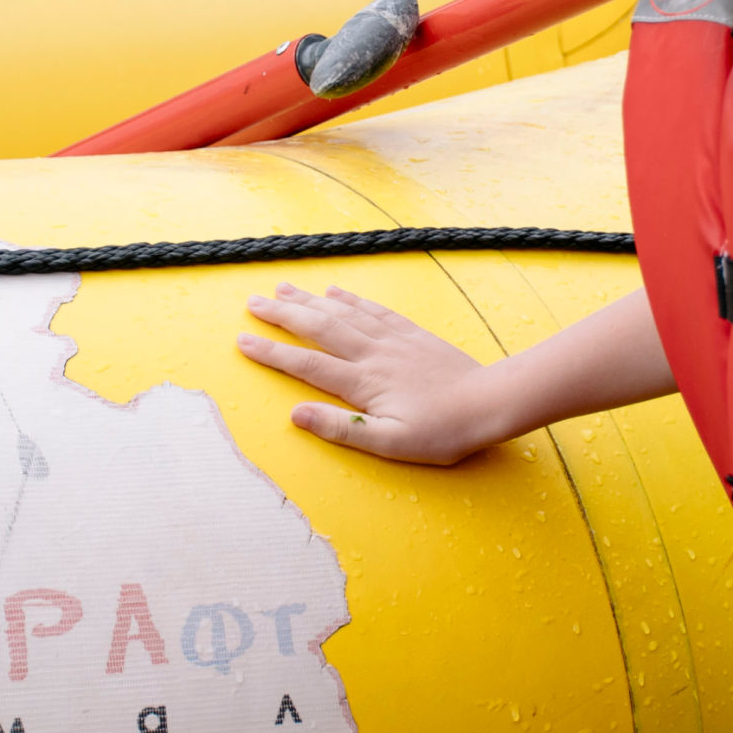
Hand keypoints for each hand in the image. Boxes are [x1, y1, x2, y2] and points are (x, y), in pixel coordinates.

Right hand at [237, 282, 505, 463]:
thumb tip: (297, 415)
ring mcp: (393, 340)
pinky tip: (335, 291)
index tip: (242, 340)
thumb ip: (343, 429)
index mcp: (364, 383)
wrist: (490, 403)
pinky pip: (374, 310)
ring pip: (343, 313)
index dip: (272, 352)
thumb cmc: (441, 432)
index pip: (307, 364)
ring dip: (310, 300)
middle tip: (252, 302)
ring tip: (282, 288)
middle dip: (283, 315)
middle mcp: (373, 354)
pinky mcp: (411, 334)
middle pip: (319, 328)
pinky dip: (351, 299)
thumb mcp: (390, 444)